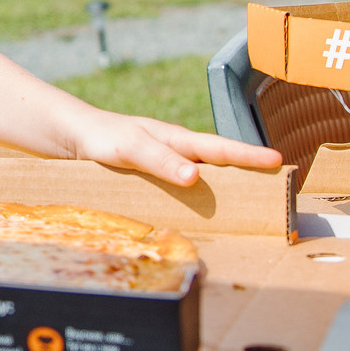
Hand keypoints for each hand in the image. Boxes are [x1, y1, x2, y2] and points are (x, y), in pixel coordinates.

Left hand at [64, 108, 280, 186]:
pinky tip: (201, 213)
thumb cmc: (101, 138)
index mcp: (177, 140)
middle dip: (248, 170)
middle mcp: (176, 151)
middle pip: (219, 162)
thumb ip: (160, 161)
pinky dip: (198, 197)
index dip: (249, 156)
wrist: (71, 137)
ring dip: (225, 185)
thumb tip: (196, 177)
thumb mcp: (130, 149)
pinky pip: (182, 187)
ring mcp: (165, 164)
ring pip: (203, 174)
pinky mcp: (152, 177)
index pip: (220, 149)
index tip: (278, 161)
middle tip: (277, 184)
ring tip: (249, 203)